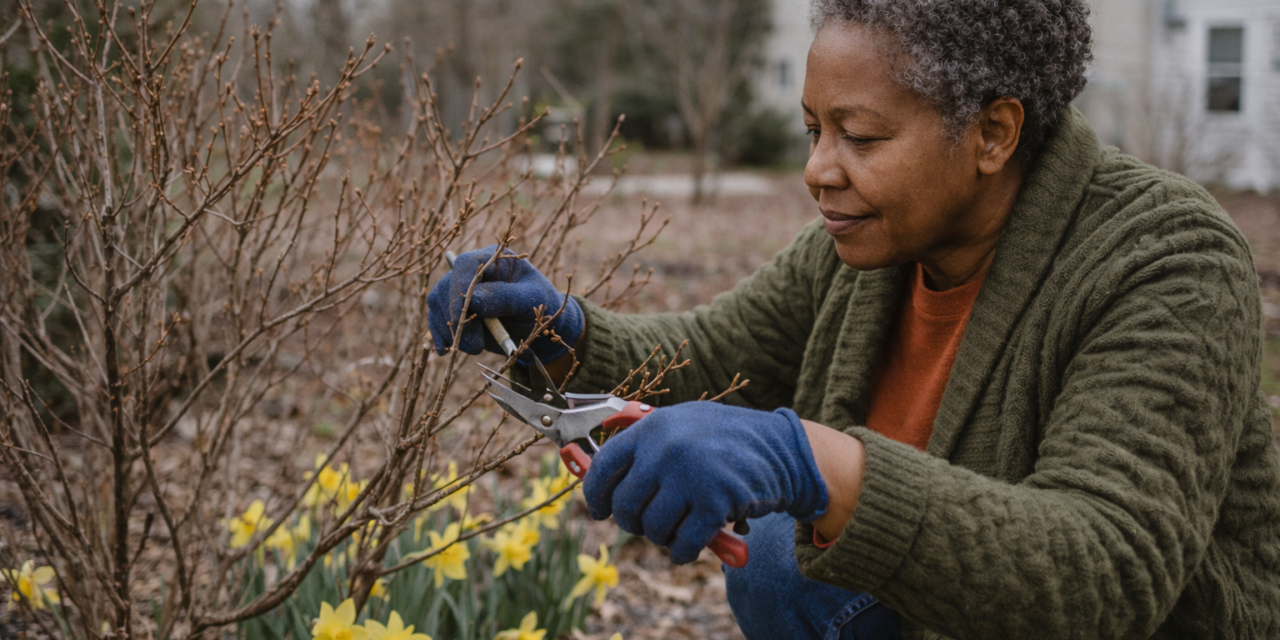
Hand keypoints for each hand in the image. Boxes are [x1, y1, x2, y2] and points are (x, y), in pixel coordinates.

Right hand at [428, 246, 582, 363]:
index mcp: (492, 258)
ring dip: (449, 329)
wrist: (535, 326)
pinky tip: (445, 351)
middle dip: (457, 318)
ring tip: (473, 349)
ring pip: (438, 303)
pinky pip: (436, 317)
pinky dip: (440, 335)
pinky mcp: (452, 308)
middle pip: (447, 286)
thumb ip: (505, 297)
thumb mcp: (530, 300)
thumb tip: (473, 299)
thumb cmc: (538, 306)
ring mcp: (458, 289)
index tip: (463, 316)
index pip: (466, 266)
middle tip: (474, 346)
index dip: (460, 289)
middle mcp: (471, 270)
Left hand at [583, 402, 827, 563]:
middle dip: (632, 522)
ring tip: (677, 526)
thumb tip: (599, 475)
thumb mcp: (683, 423)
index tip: (599, 510)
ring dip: (662, 537)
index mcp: (654, 427)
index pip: (605, 466)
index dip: (596, 494)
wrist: (782, 449)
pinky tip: (690, 545)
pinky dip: (682, 551)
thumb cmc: (726, 439)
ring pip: (652, 528)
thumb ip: (645, 444)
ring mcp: (691, 476)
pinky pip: (682, 544)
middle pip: (626, 505)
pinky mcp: (715, 503)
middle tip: (647, 524)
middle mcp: (667, 449)